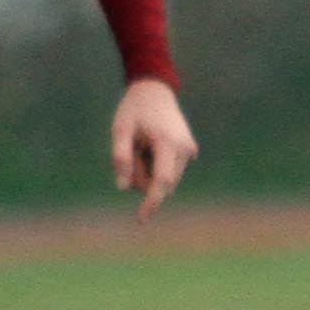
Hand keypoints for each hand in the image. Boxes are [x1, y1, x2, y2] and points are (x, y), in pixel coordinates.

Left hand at [111, 78, 197, 220]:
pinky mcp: (189, 151)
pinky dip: (156, 167)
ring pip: (166, 180)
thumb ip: (120, 157)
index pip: (162, 181)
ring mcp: (189, 150)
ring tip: (141, 146)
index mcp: (168, 142)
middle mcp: (184, 149)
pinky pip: (170, 171)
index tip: (141, 218)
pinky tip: (150, 146)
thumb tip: (122, 187)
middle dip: (142, 177)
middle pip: (162, 183)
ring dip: (149, 172)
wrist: (155, 90)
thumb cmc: (134, 109)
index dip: (152, 201)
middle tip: (130, 151)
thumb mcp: (120, 129)